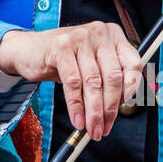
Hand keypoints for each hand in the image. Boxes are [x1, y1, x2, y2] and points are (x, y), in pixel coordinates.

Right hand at [0, 21, 143, 141]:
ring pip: (93, 82)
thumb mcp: (91, 64)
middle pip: (113, 77)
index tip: (122, 110)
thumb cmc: (64, 60)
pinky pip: (73, 83)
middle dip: (110, 108)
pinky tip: (77, 119)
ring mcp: (81, 37)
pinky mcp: (61, 47)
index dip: (130, 90)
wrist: (28, 50)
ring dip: (94, 112)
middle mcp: (100, 32)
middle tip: (103, 128)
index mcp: (114, 35)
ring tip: (91, 129)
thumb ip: (107, 79)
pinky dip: (76, 106)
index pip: (133, 64)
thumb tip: (117, 110)